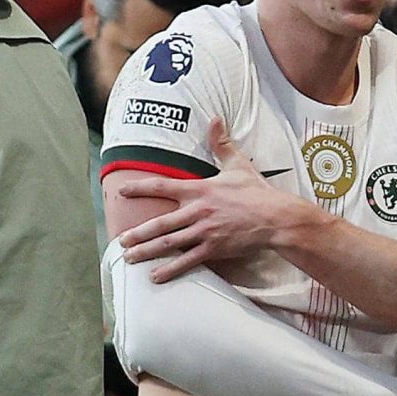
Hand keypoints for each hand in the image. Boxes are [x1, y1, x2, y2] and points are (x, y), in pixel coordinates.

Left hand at [118, 118, 298, 281]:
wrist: (275, 217)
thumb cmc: (256, 191)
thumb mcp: (238, 164)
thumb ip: (222, 144)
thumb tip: (215, 120)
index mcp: (200, 189)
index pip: (163, 187)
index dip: (140, 188)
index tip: (123, 191)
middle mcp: (197, 211)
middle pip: (160, 223)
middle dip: (138, 232)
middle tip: (121, 239)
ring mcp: (204, 232)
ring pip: (169, 243)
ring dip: (147, 251)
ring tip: (130, 257)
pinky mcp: (213, 248)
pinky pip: (187, 261)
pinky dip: (170, 270)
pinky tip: (155, 276)